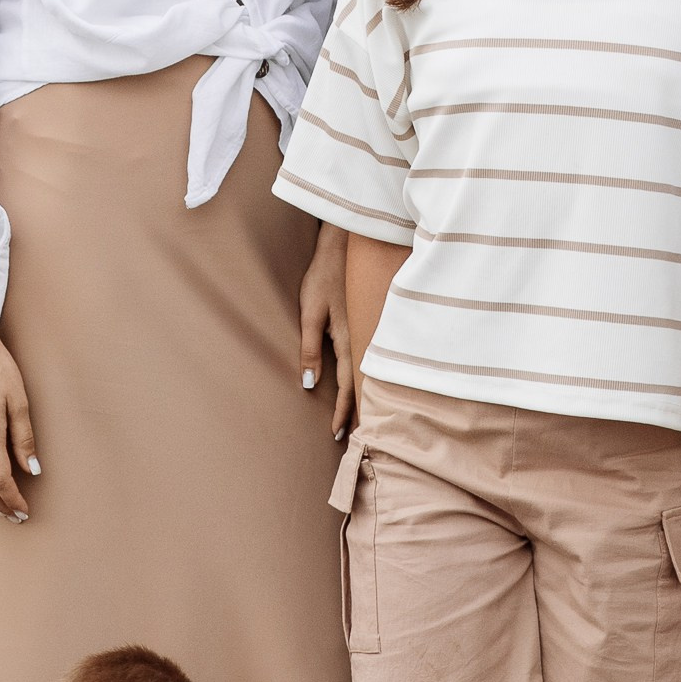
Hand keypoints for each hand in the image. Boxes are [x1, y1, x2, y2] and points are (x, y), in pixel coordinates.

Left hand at [297, 224, 354, 434]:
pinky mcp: (371, 321)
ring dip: (365, 395)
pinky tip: (368, 381)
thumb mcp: (310, 312)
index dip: (344, 411)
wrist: (347, 245)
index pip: (349, 386)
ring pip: (370, 371)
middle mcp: (364, 338)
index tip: (337, 433)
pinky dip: (369, 375)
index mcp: (349, 339)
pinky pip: (372, 356)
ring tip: (362, 417)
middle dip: (358, 411)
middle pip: (364, 383)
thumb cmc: (323, 277)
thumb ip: (310, 348)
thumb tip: (309, 385)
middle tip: (353, 436)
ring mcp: (371, 330)